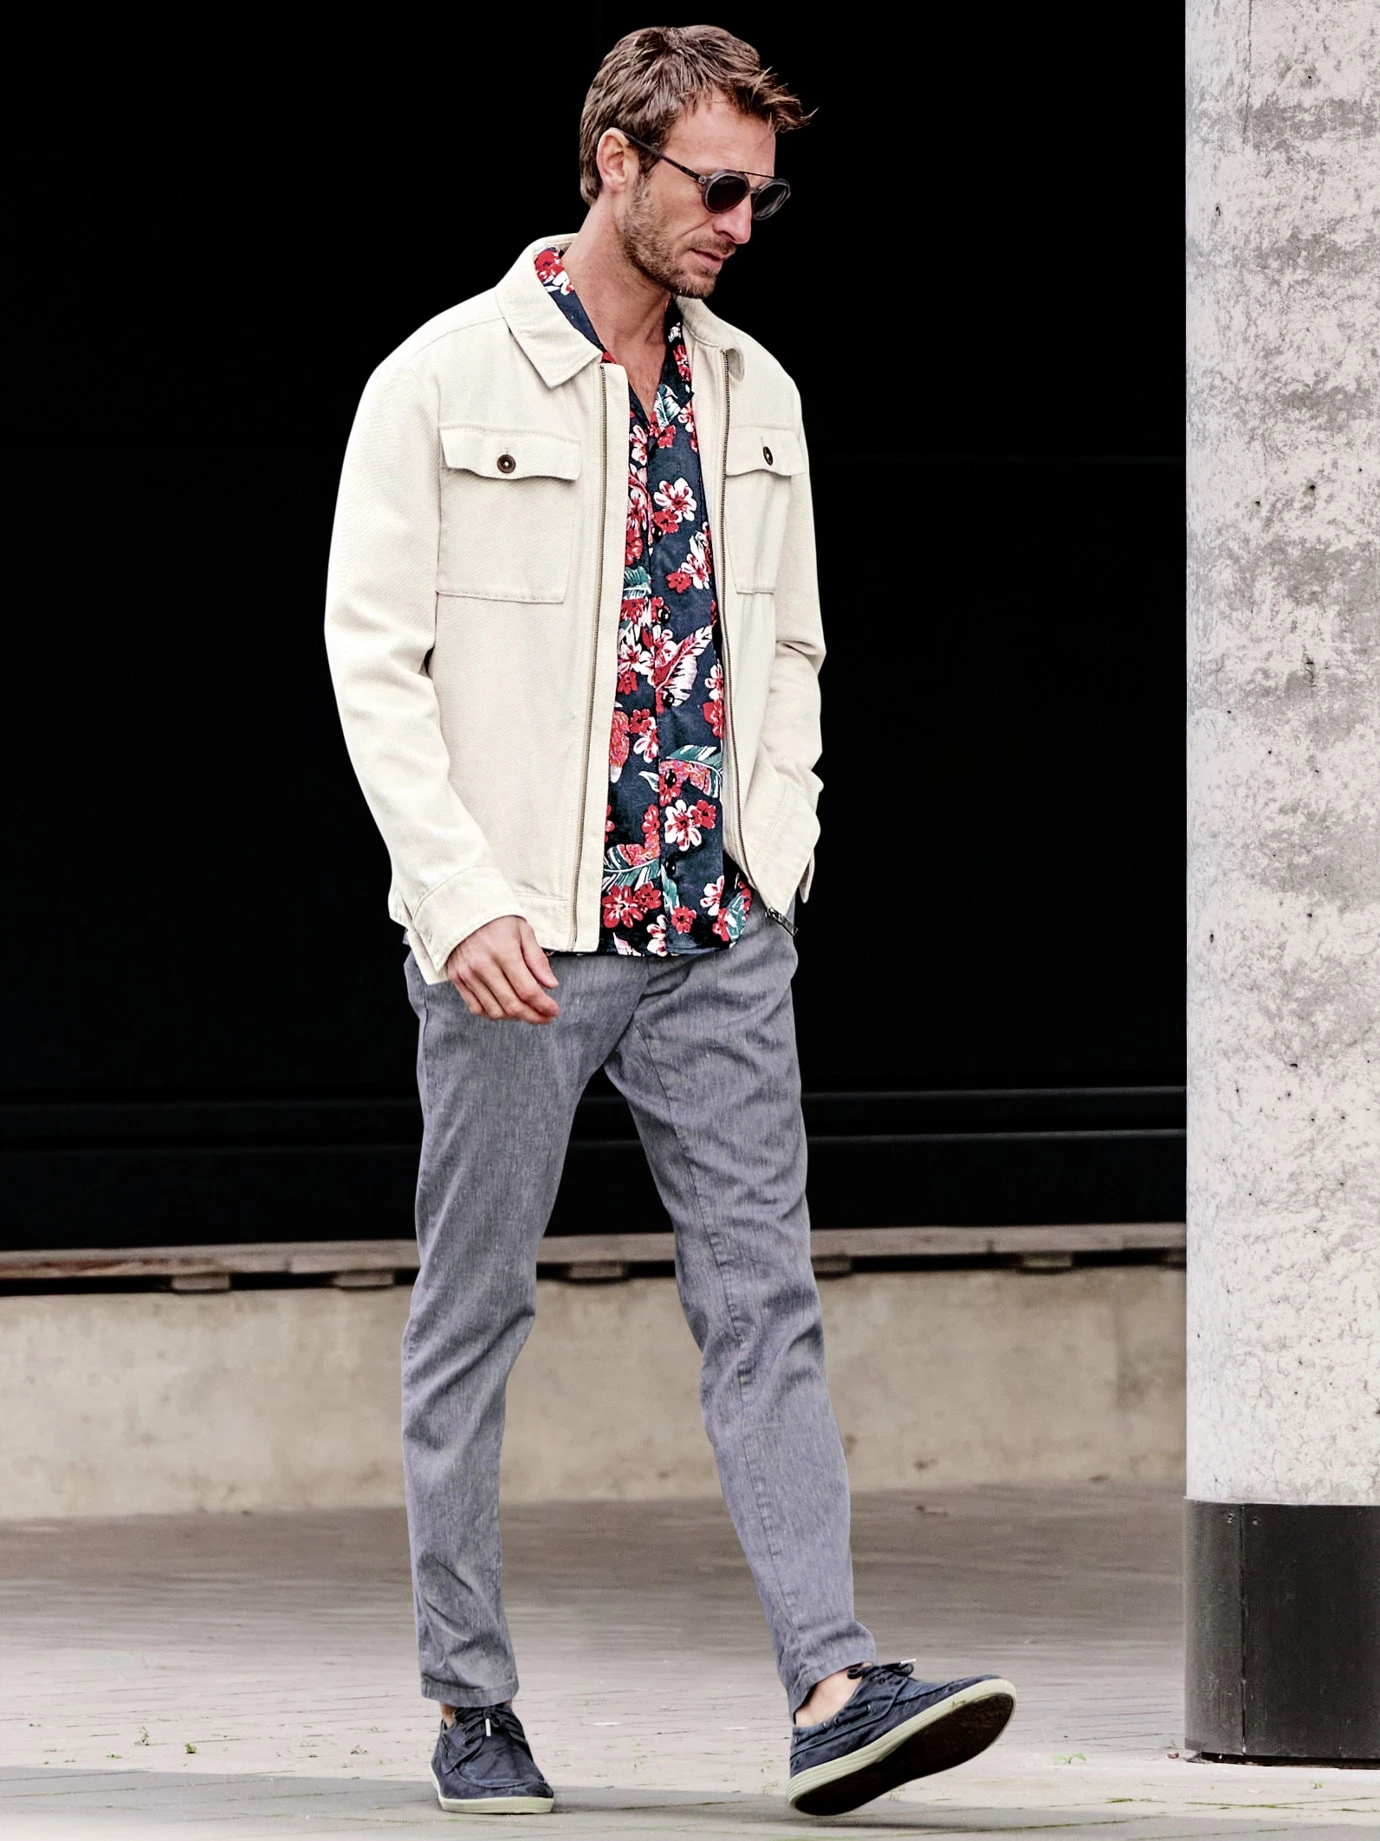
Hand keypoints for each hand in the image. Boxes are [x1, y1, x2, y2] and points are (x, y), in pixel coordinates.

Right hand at [445, 916, 559, 1023]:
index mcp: (504, 952)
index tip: (554, 1011)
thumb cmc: (496, 918)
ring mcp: (468, 974)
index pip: (527, 990)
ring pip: (494, 1011)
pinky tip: (506, 1010)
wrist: (462, 908)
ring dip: (514, 1017)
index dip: (544, 1006)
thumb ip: (537, 960)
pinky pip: (476, 1008)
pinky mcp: (457, 979)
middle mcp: (483, 966)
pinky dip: (493, 1014)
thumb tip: (551, 985)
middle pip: (512, 1005)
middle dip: (533, 1016)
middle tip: (545, 1017)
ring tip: (527, 1012)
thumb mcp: (523, 931)